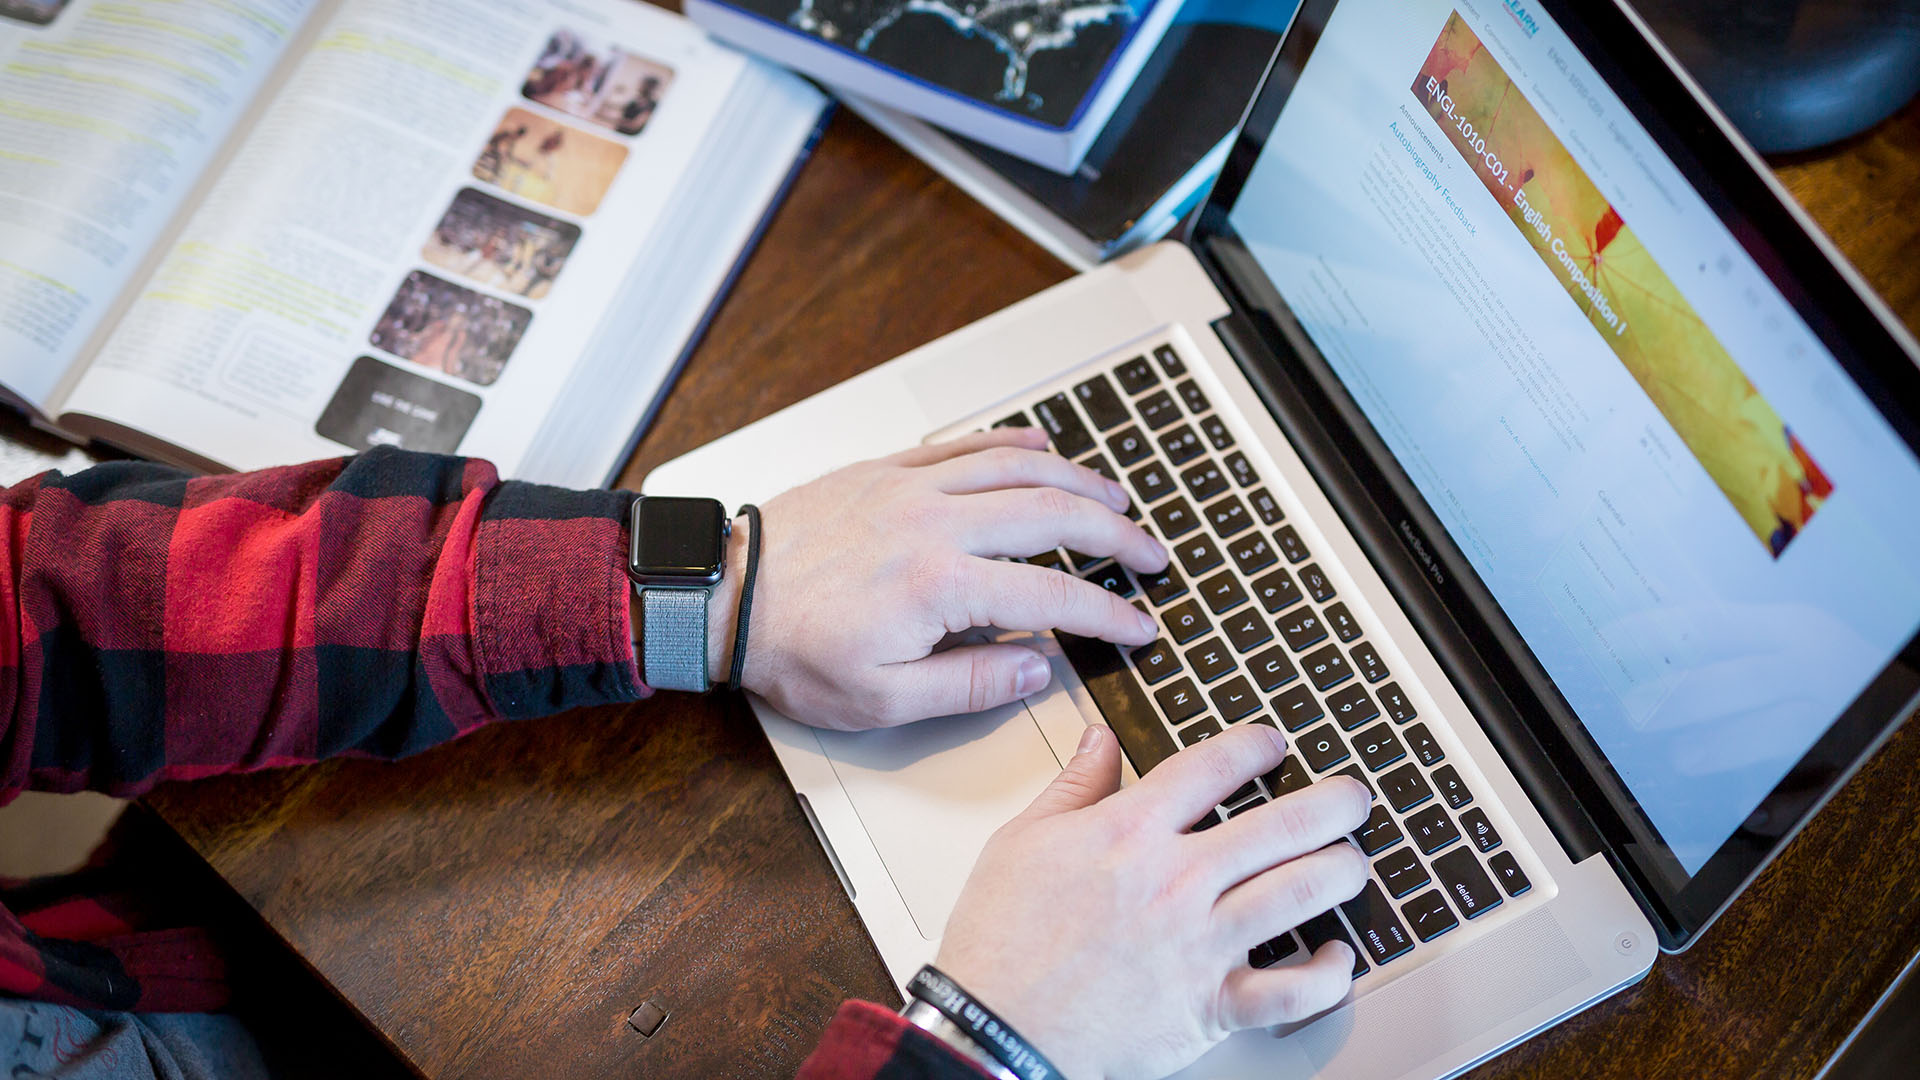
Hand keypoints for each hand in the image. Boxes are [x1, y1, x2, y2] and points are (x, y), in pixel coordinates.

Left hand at [700, 426, 1168, 728]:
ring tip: (1116, 497)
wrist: (721, 597)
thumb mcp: (882, 699)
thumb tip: (1036, 666)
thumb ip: (970, 684)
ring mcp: (911, 487)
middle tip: (1150, 553)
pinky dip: (1009, 442)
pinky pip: (962, 445)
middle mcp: (934, 523)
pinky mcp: (885, 470)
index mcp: (940, 584)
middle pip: (1052, 514)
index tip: (1139, 625)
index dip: (1108, 611)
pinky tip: (1039, 444)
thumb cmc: (790, 650)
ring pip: (1016, 467)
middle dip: (1114, 534)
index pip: (1052, 593)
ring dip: (1076, 478)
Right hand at [934, 722, 1370, 1079]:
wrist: (995, 1027)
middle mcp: (1175, 880)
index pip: (1212, 767)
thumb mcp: (1022, 840)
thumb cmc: (1001, 941)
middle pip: (1281, 825)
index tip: (1273, 745)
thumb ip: (1073, 786)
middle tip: (1352, 798)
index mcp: (1129, 832)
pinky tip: (1336, 958)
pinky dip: (1326, 975)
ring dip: (1342, 870)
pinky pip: (1291, 991)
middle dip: (1333, 803)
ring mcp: (1199, 942)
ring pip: (1301, 892)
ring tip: (1353, 862)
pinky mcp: (1210, 1003)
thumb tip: (1100, 741)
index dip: (1255, 747)